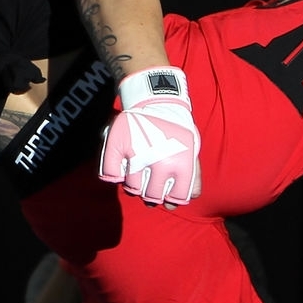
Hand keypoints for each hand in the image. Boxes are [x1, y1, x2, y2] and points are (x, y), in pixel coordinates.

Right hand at [99, 67, 201, 207]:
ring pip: (131, 188)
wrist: (158, 100)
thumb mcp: (191, 150)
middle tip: (151, 181)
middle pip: (151, 197)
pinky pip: (111, 175)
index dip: (172, 198)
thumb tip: (179, 203)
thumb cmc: (176, 129)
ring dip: (133, 184)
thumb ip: (192, 178)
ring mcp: (138, 153)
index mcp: (182, 164)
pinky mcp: (118, 143)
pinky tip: (123, 167)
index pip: (176, 199)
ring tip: (138, 171)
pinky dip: (114, 175)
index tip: (168, 191)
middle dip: (151, 193)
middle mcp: (161, 162)